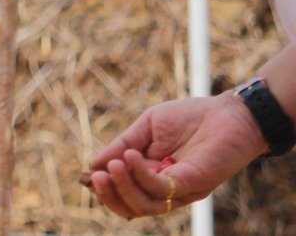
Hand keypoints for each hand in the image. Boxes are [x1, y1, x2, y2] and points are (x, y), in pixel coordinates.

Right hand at [87, 93, 266, 218]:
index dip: (105, 188)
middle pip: (132, 207)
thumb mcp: (148, 126)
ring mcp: (179, 188)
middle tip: (97, 178)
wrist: (229, 113)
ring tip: (111, 168)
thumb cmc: (190, 117)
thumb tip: (95, 164)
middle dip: (110, 196)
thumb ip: (123, 144)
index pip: (124, 193)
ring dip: (123, 189)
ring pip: (145, 205)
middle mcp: (165, 188)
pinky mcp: (193, 182)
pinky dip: (141, 175)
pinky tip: (131, 156)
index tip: (91, 174)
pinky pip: (162, 188)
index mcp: (151, 174)